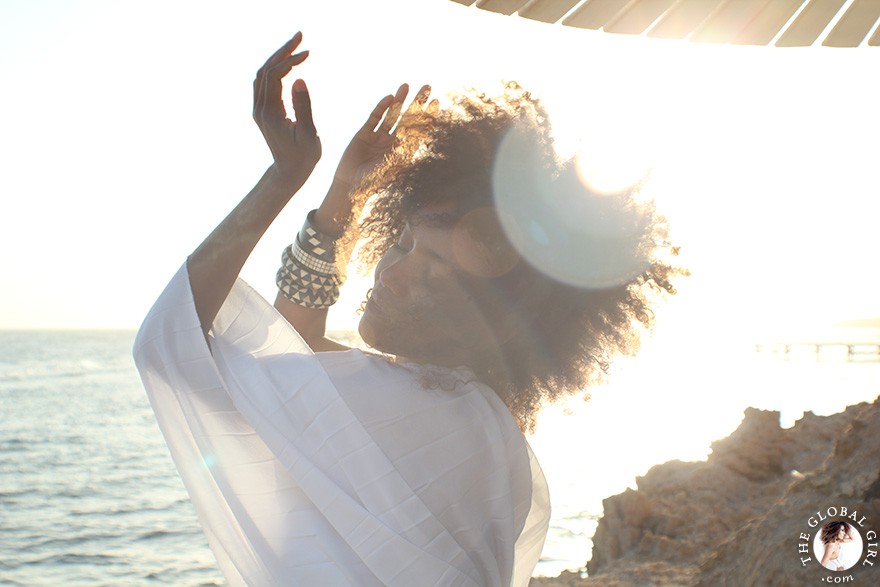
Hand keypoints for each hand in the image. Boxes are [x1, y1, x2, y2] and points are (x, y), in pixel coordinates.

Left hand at [253, 32, 320, 183]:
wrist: (288, 173)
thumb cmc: (303, 157)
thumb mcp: (308, 134)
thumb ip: (303, 106)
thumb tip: (300, 79)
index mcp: (270, 113)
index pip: (274, 76)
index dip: (290, 61)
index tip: (307, 53)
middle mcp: (260, 108)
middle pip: (265, 69)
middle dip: (282, 51)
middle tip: (300, 36)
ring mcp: (259, 108)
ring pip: (263, 73)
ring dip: (278, 57)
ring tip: (297, 46)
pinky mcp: (263, 109)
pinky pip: (265, 81)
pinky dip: (276, 68)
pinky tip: (290, 63)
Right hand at [333, 83, 433, 188]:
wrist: (350, 186)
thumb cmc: (374, 181)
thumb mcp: (394, 165)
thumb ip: (406, 150)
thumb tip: (423, 135)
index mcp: (404, 152)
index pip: (419, 130)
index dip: (428, 116)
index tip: (436, 102)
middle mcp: (393, 142)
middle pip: (408, 118)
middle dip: (417, 103)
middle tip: (427, 87)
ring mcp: (379, 137)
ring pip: (392, 115)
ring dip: (400, 101)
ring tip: (407, 85)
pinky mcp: (365, 134)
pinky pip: (375, 117)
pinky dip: (382, 107)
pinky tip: (390, 98)